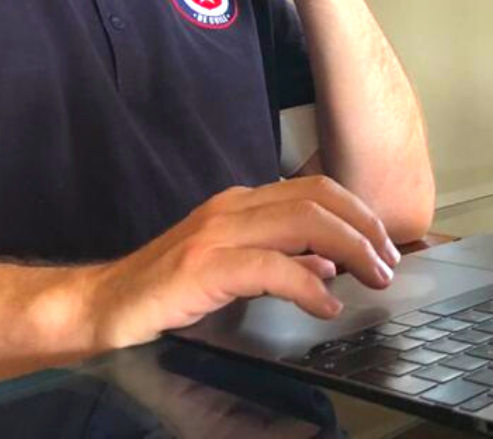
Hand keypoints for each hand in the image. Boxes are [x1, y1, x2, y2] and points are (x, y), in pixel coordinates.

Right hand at [89, 175, 400, 350]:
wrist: (104, 304)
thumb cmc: (166, 288)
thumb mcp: (232, 268)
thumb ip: (278, 259)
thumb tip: (327, 261)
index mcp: (240, 203)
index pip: (313, 188)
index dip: (357, 210)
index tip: (384, 242)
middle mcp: (232, 207)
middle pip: (316, 199)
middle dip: (363, 228)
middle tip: (388, 263)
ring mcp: (216, 233)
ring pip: (302, 223)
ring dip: (349, 249)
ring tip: (372, 278)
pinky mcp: (204, 266)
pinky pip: (270, 267)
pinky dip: (308, 285)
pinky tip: (325, 304)